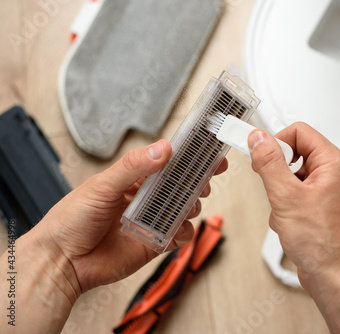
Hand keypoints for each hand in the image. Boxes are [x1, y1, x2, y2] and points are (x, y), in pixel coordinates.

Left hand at [0, 139, 225, 332]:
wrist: (61, 262)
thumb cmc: (72, 220)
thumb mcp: (102, 186)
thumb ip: (132, 167)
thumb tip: (163, 149)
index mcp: (132, 179)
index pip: (165, 163)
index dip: (187, 157)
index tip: (207, 152)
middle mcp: (144, 198)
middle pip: (180, 186)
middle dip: (196, 182)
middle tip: (204, 182)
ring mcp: (151, 221)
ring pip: (184, 209)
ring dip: (192, 206)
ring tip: (189, 206)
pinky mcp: (155, 243)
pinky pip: (179, 236)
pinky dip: (185, 232)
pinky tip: (178, 229)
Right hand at [248, 123, 339, 333]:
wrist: (333, 276)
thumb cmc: (322, 242)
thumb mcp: (286, 196)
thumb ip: (270, 163)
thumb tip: (259, 139)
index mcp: (332, 163)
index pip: (299, 131)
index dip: (277, 141)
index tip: (260, 155)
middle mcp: (333, 174)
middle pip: (294, 155)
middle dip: (278, 176)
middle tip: (275, 191)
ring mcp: (327, 191)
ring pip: (291, 178)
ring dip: (280, 196)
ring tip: (287, 214)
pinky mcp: (320, 207)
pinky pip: (294, 196)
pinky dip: (285, 209)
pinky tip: (290, 224)